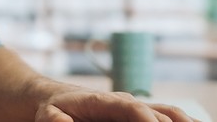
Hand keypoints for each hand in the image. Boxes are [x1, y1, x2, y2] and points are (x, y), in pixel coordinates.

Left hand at [34, 90, 197, 121]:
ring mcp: (136, 107)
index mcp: (105, 101)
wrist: (53, 97)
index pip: (132, 108)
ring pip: (170, 114)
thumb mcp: (47, 115)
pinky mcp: (140, 115)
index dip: (148, 119)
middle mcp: (126, 102)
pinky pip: (168, 117)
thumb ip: (56, 121)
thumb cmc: (52, 107)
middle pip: (158, 113)